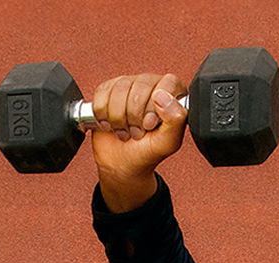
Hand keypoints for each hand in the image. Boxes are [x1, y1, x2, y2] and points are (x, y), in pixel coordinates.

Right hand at [90, 72, 188, 212]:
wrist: (121, 163)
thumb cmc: (146, 152)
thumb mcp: (167, 142)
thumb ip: (175, 119)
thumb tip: (163, 96)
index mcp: (173, 94)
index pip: (167, 84)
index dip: (155, 106)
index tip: (149, 124)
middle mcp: (152, 85)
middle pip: (141, 85)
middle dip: (135, 116)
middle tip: (137, 133)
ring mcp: (129, 84)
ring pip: (120, 89)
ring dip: (119, 118)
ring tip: (126, 131)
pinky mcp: (109, 89)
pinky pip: (102, 93)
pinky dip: (103, 115)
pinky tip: (111, 125)